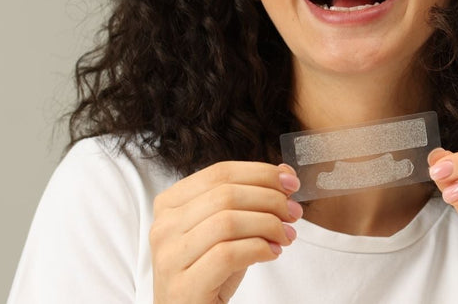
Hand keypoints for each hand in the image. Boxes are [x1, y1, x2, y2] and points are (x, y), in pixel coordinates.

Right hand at [150, 161, 301, 303]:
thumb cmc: (210, 272)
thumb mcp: (227, 231)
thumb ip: (249, 201)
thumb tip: (284, 173)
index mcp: (170, 204)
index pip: (220, 173)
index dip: (261, 173)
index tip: (291, 183)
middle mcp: (164, 227)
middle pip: (226, 195)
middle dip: (270, 199)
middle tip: (294, 213)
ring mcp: (170, 256)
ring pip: (227, 221)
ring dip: (268, 225)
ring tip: (286, 236)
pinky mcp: (184, 285)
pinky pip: (228, 254)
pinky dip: (258, 249)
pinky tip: (272, 253)